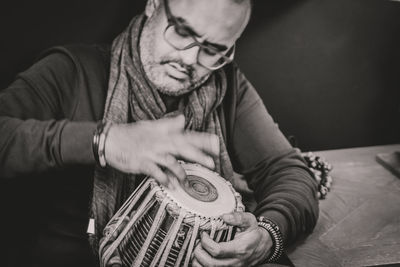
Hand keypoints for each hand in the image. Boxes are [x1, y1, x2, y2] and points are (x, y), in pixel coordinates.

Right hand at [104, 115, 218, 185]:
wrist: (110, 140)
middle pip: (183, 148)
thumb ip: (168, 124)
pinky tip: (170, 186)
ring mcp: (151, 153)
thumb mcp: (151, 126)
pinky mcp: (142, 163)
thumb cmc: (132, 134)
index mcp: (164, 133)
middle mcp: (160, 142)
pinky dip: (164, 179)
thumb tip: (183, 120)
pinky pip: (156, 172)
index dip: (202, 140)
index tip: (216, 144)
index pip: (187, 135)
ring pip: (170, 161)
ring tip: (187, 181)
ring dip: (180, 172)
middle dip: (199, 155)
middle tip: (212, 163)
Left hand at [193, 212, 272, 266]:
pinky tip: (203, 256)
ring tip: (199, 249)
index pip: (217, 251)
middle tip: (198, 242)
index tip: (204, 234)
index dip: (206, 242)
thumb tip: (224, 216)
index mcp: (239, 249)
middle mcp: (235, 262)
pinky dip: (202, 265)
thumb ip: (238, 217)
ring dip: (198, 260)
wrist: (263, 246)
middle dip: (199, 252)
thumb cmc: (253, 233)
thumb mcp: (249, 221)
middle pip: (210, 264)